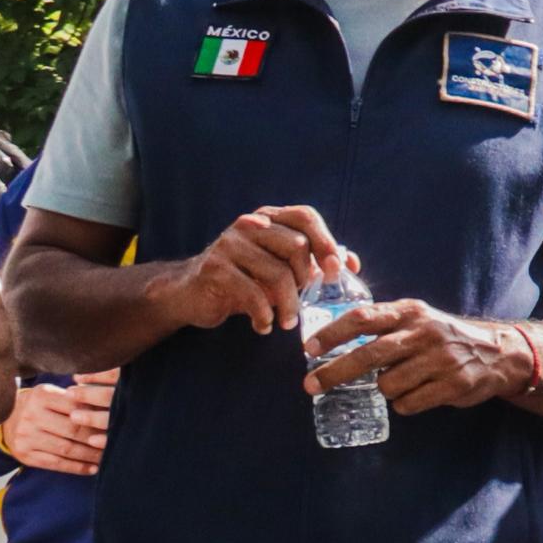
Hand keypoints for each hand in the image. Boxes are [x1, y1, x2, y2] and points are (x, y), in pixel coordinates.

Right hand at [0, 369, 115, 475]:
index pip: (77, 407)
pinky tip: (93, 469)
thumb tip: (109, 407)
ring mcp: (26, 436)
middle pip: (73, 430)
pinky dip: (77, 468)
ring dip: (91, 455)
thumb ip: (76, 398)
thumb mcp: (53, 394)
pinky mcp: (25, 455)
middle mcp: (31, 415)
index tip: (116, 424)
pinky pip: (56, 463)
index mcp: (41, 395)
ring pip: (67, 449)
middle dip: (98, 438)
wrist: (6, 418)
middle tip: (117, 443)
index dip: (98, 418)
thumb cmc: (40, 404)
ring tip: (108, 458)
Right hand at [171, 203, 346, 337]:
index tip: (335, 271)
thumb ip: (312, 262)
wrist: (192, 293)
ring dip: (289, 305)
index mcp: (269, 218)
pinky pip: (253, 294)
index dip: (326, 241)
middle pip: (296, 245)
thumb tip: (350, 261)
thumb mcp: (279, 267)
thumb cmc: (244, 279)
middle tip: (303, 302)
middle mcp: (249, 225)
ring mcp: (230, 244)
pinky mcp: (215, 269)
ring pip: (278, 274)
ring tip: (286, 322)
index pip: (305, 216)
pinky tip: (263, 326)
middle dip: (307, 280)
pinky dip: (264, 316)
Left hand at [307, 299, 527, 415]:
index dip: (333, 333)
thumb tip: (333, 336)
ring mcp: (440, 360)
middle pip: (369, 354)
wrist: (497, 353)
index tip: (309, 348)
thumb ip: (382, 322)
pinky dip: (404, 403)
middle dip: (335, 372)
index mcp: (410, 312)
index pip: (364, 318)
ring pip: (388, 385)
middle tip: (310, 385)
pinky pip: (408, 404)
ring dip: (385, 389)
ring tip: (400, 382)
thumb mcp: (416, 318)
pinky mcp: (453, 385)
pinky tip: (417, 393)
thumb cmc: (443, 336)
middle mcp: (424, 333)